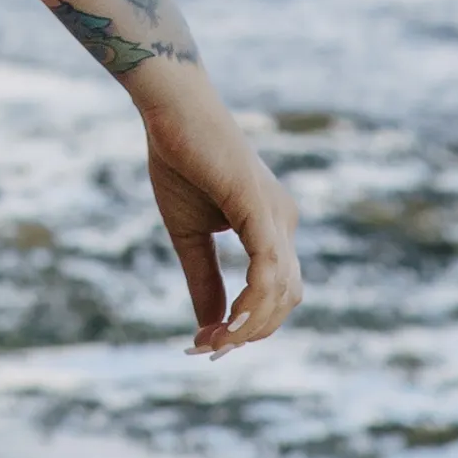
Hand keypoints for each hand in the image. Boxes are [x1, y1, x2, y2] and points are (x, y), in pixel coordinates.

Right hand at [134, 71, 302, 355]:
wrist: (172, 109)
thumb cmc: (181, 160)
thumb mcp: (189, 234)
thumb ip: (205, 279)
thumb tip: (211, 328)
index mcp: (273, 225)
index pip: (276, 292)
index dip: (247, 325)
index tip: (205, 342)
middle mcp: (284, 221)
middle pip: (285, 300)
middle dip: (249, 333)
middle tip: (205, 348)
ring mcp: (276, 213)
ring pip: (280, 291)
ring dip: (248, 326)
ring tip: (210, 341)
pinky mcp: (258, 205)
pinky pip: (267, 267)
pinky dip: (253, 301)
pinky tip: (229, 323)